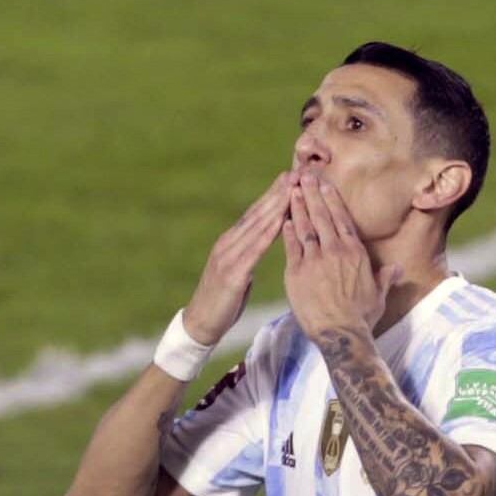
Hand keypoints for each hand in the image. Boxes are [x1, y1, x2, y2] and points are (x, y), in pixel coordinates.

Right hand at [181, 169, 295, 345]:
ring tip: (292, 189)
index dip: (272, 194)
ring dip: (275, 207)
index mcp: (230, 243)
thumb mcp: (238, 272)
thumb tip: (264, 242)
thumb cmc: (223, 300)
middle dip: (277, 192)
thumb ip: (248, 254)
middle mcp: (227, 244)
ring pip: (256, 227)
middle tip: (295, 172)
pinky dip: (268, 234)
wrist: (201, 323)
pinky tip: (281, 222)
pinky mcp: (232, 274)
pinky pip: (254, 250)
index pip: (255, 213)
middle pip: (256, 213)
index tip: (290, 177)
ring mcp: (228, 257)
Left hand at [281, 172, 389, 342]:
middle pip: (322, 216)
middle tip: (304, 175)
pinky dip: (287, 232)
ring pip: (305, 227)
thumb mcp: (378, 295)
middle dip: (313, 194)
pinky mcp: (297, 273)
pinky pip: (291, 247)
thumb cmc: (362, 317)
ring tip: (292, 190)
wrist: (342, 334)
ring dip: (298, 207)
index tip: (325, 185)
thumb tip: (397, 269)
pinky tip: (283, 220)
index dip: (332, 200)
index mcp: (355, 252)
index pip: (342, 219)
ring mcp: (315, 260)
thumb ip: (385, 277)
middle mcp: (335, 251)